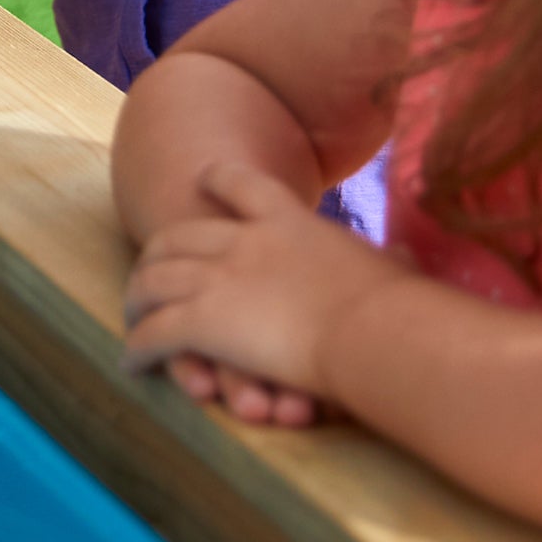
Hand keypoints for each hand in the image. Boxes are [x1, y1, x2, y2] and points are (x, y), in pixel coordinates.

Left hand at [123, 161, 402, 416]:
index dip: (215, 179)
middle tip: (148, 273)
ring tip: (132, 317)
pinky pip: (155, 333)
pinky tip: (132, 363)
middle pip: (177, 237)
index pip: (239, 183)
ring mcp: (217, 278)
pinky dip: (138, 347)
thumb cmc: (401, 307)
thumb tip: (409, 260)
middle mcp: (242, 242)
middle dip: (156, 254)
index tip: (200, 178)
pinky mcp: (203, 321)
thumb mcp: (391, 269)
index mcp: (288, 221)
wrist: (378, 330)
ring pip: (153, 281)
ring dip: (137, 300)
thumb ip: (390, 262)